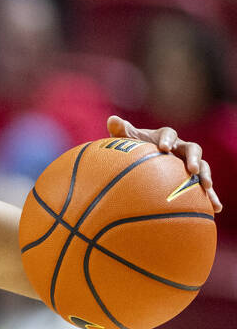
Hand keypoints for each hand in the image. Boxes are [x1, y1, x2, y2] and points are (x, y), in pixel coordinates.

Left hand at [107, 115, 222, 213]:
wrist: (139, 163)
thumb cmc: (132, 149)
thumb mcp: (125, 140)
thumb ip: (120, 131)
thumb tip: (112, 120)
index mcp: (164, 138)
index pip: (168, 134)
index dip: (167, 139)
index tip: (163, 148)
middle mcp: (180, 149)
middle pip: (192, 149)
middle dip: (193, 158)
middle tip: (192, 168)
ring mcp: (187, 163)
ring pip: (202, 167)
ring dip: (206, 176)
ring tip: (207, 187)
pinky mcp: (191, 179)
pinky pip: (202, 187)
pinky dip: (210, 196)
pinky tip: (216, 209)